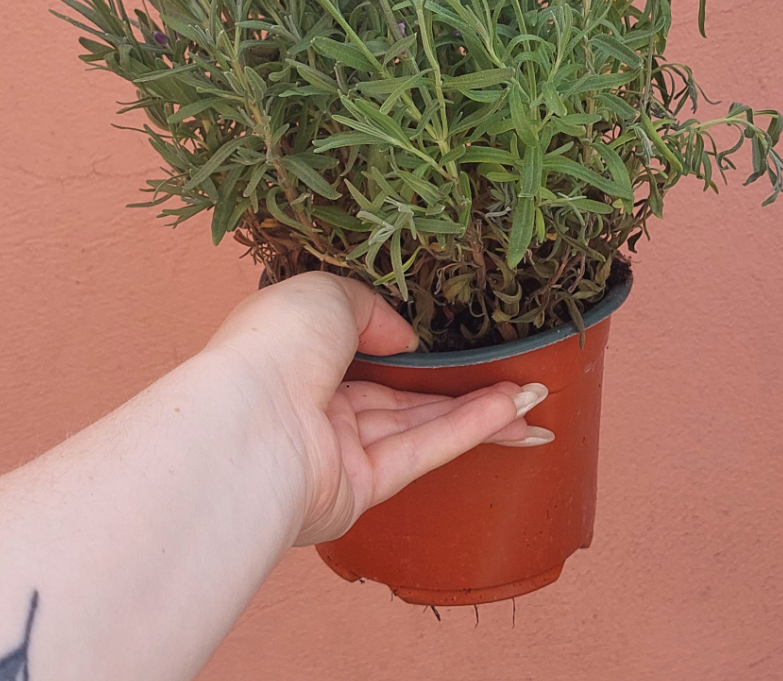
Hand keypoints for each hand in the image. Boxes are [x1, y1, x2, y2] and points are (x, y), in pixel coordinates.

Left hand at [204, 273, 553, 545]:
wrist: (248, 426)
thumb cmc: (274, 346)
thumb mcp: (326, 292)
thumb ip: (371, 308)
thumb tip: (405, 339)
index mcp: (297, 352)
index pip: (360, 348)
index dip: (408, 345)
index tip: (453, 339)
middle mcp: (316, 401)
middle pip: (400, 394)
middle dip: (459, 386)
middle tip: (517, 377)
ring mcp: (337, 449)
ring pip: (419, 424)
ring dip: (478, 411)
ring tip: (534, 397)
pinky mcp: (358, 490)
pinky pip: (421, 452)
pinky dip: (467, 432)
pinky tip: (510, 413)